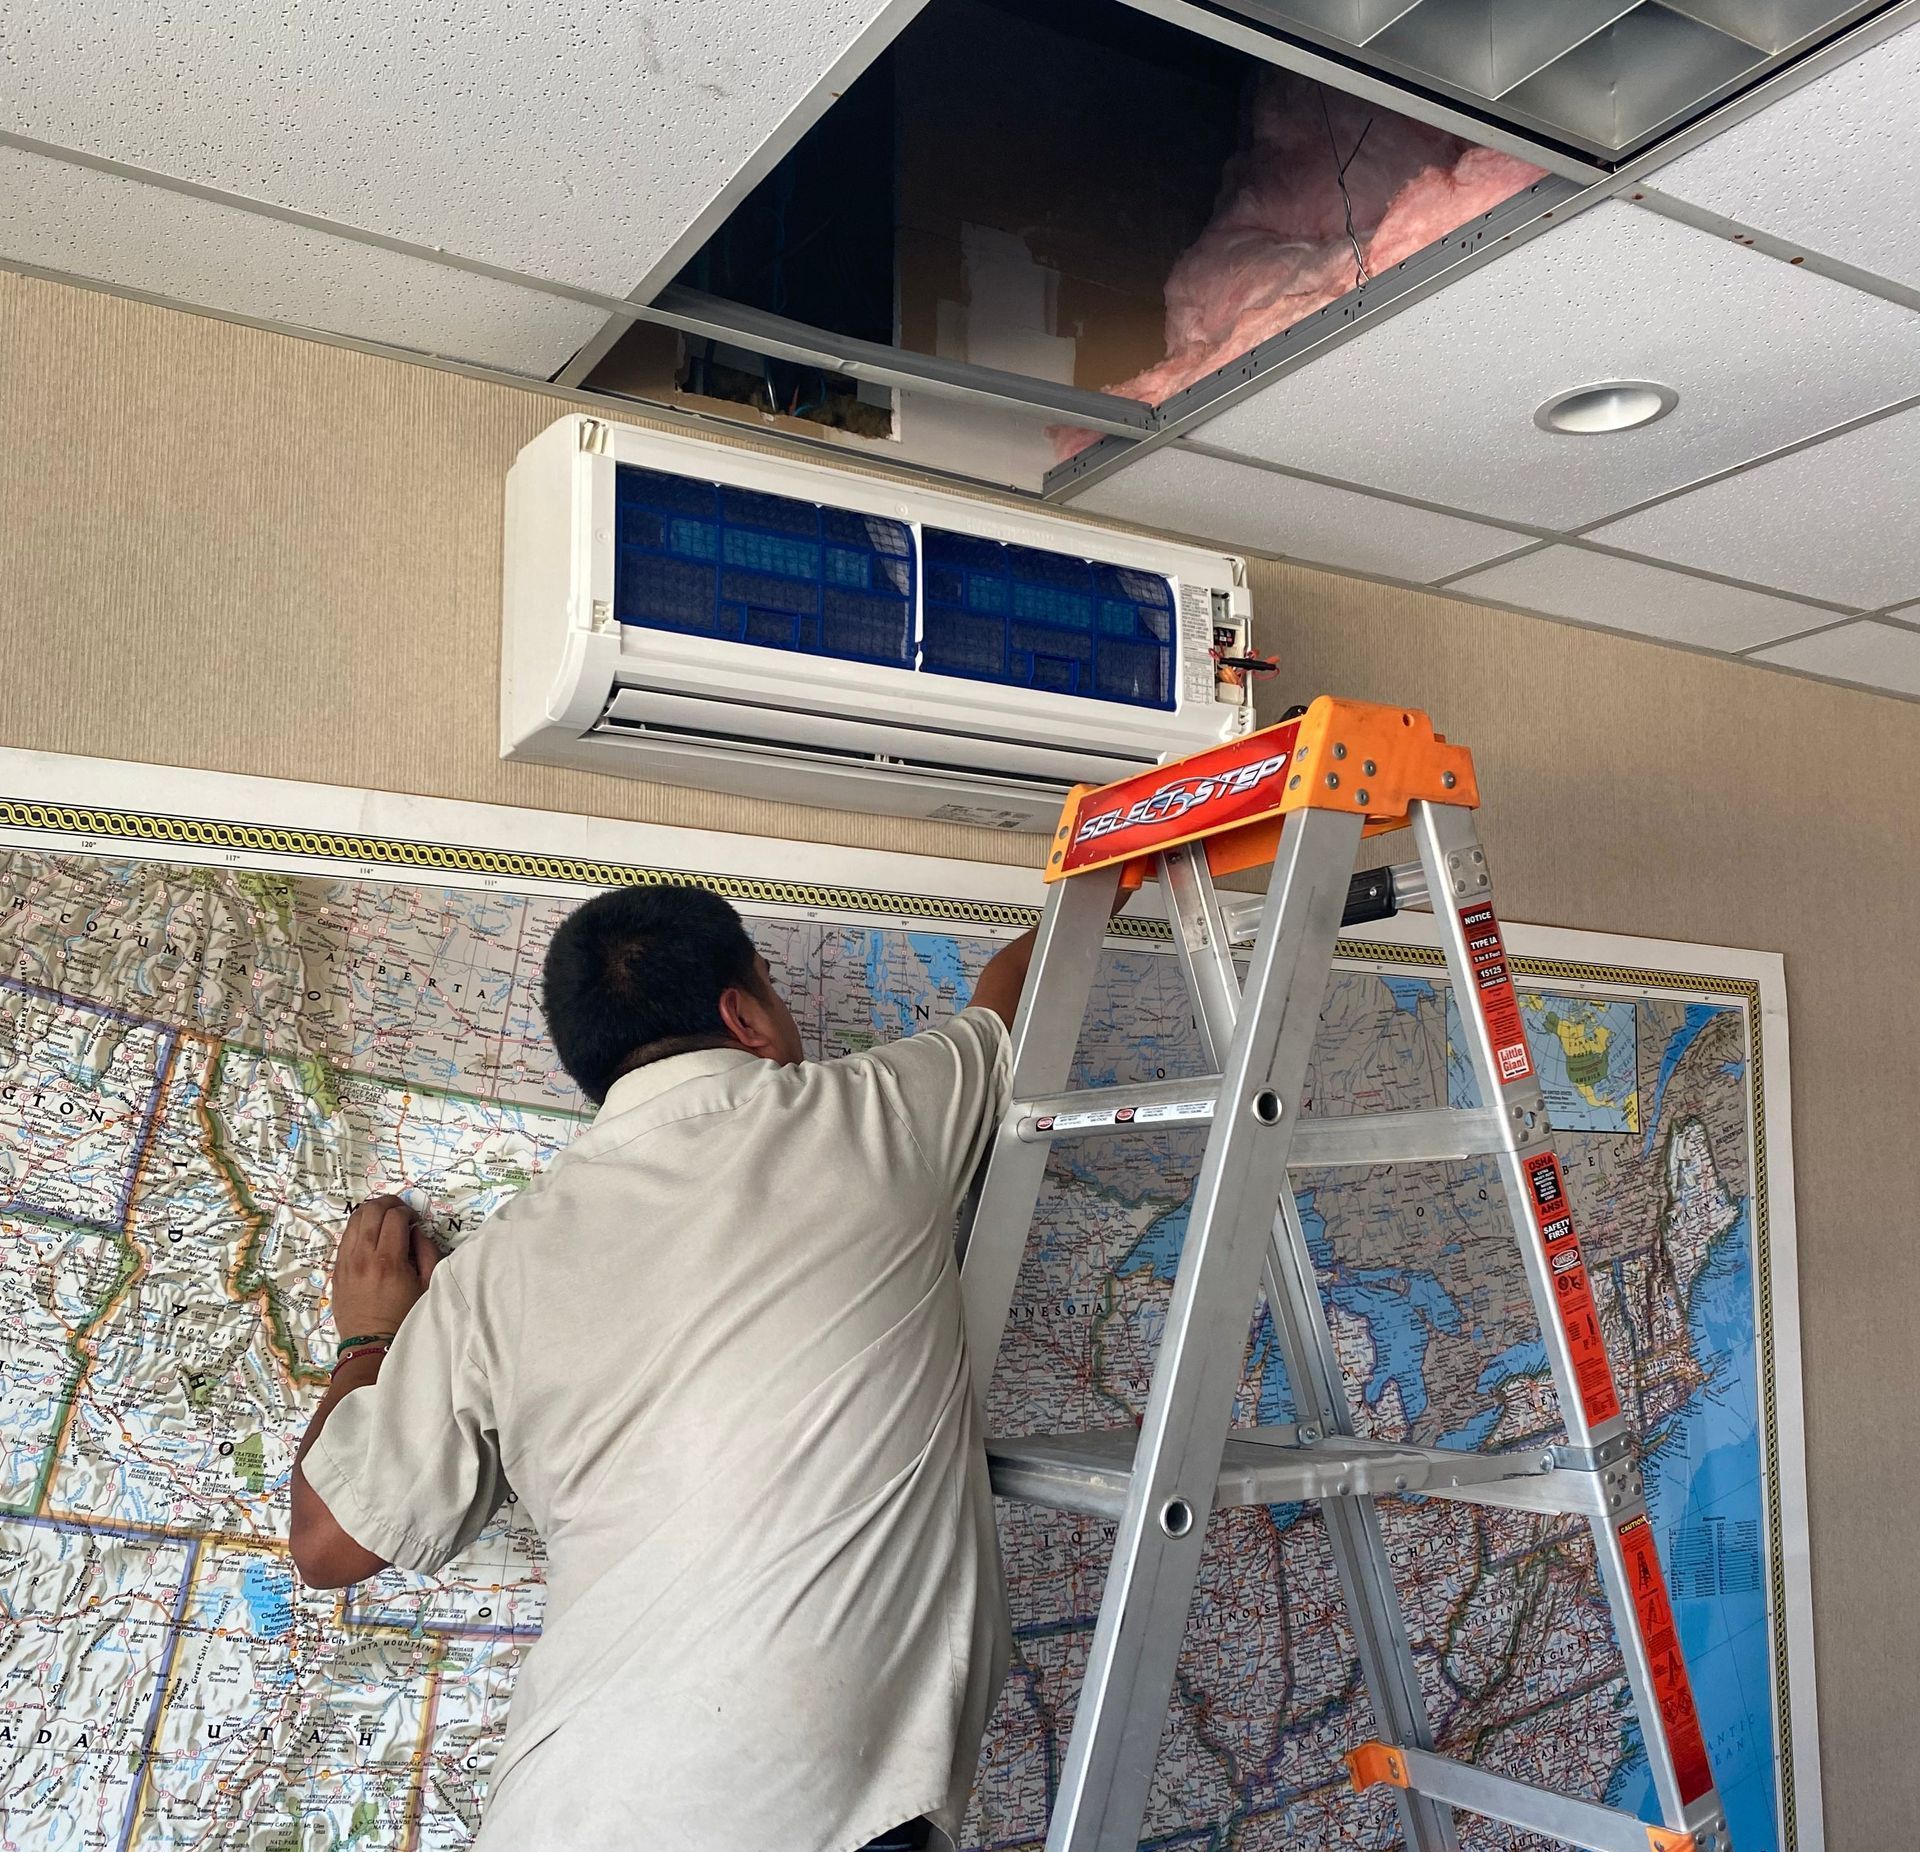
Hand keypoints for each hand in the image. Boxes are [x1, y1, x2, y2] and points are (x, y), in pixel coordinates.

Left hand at [330, 1194, 439, 1338]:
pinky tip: (370, 1238)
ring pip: (354, 1220)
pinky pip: (345, 1237)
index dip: (408, 1212)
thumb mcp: (428, 1285)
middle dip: (388, 1204)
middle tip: (400, 1212)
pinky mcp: (337, 1270)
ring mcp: (346, 1263)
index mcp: (388, 1261)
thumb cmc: (405, 1318)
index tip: (415, 1221)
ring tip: (384, 1221)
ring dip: (371, 1213)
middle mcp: (362, 1257)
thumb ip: (426, 1251)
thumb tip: (416, 1231)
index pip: (394, 1216)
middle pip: (370, 1211)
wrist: (373, 1346)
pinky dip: (359, 1229)